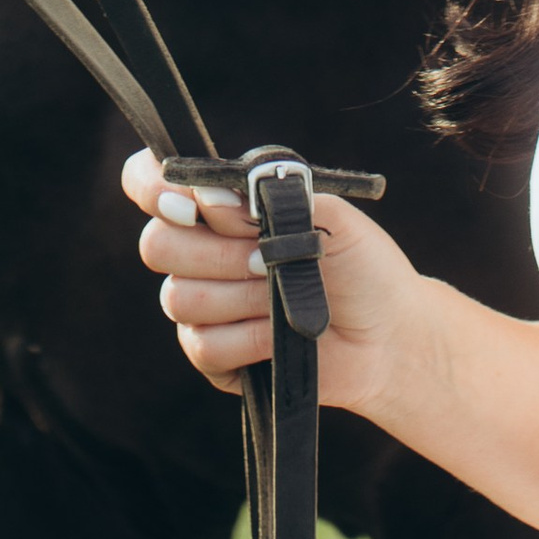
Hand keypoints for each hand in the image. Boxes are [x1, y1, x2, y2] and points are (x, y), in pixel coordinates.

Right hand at [121, 145, 434, 421]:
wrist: (390, 333)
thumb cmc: (361, 264)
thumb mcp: (328, 211)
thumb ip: (269, 195)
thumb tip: (212, 199)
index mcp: (218, 208)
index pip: (148, 182)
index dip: (151, 188)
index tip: (190, 205)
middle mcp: (200, 253)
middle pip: (156, 245)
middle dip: (215, 252)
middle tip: (263, 258)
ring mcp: (203, 306)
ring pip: (179, 298)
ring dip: (241, 297)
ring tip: (284, 295)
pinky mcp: (214, 356)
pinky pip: (202, 345)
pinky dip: (248, 338)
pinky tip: (279, 335)